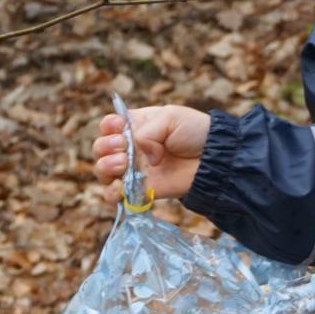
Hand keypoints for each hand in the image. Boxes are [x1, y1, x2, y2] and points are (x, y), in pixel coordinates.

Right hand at [92, 104, 211, 203]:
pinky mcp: (140, 190)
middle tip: (123, 146)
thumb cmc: (195, 132)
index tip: (119, 127)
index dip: (108, 126)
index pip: (108, 126)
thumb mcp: (169, 117)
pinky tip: (122, 185)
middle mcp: (131, 148)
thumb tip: (140, 155)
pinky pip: (114, 196)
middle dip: (105, 146)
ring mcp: (134, 170)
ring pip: (102, 171)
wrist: (215, 159)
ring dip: (105, 166)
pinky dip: (111, 192)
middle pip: (100, 148)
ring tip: (124, 163)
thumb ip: (146, 132)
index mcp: (137, 126)